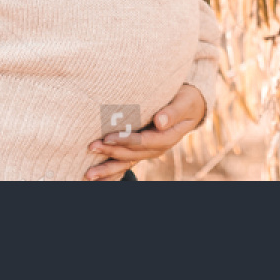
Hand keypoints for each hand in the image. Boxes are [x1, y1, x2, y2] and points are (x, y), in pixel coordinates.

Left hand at [84, 84, 207, 179]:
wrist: (190, 107)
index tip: (108, 138)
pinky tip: (98, 179)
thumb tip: (159, 122)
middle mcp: (157, 148)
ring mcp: (149, 151)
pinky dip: (112, 172)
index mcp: (168, 137)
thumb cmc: (186, 100)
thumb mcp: (184, 102)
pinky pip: (126, 163)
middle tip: (91, 147)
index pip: (144, 142)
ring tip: (89, 174)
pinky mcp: (141, 150)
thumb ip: (173, 112)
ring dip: (108, 168)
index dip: (126, 140)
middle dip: (111, 152)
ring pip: (127, 162)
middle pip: (132, 154)